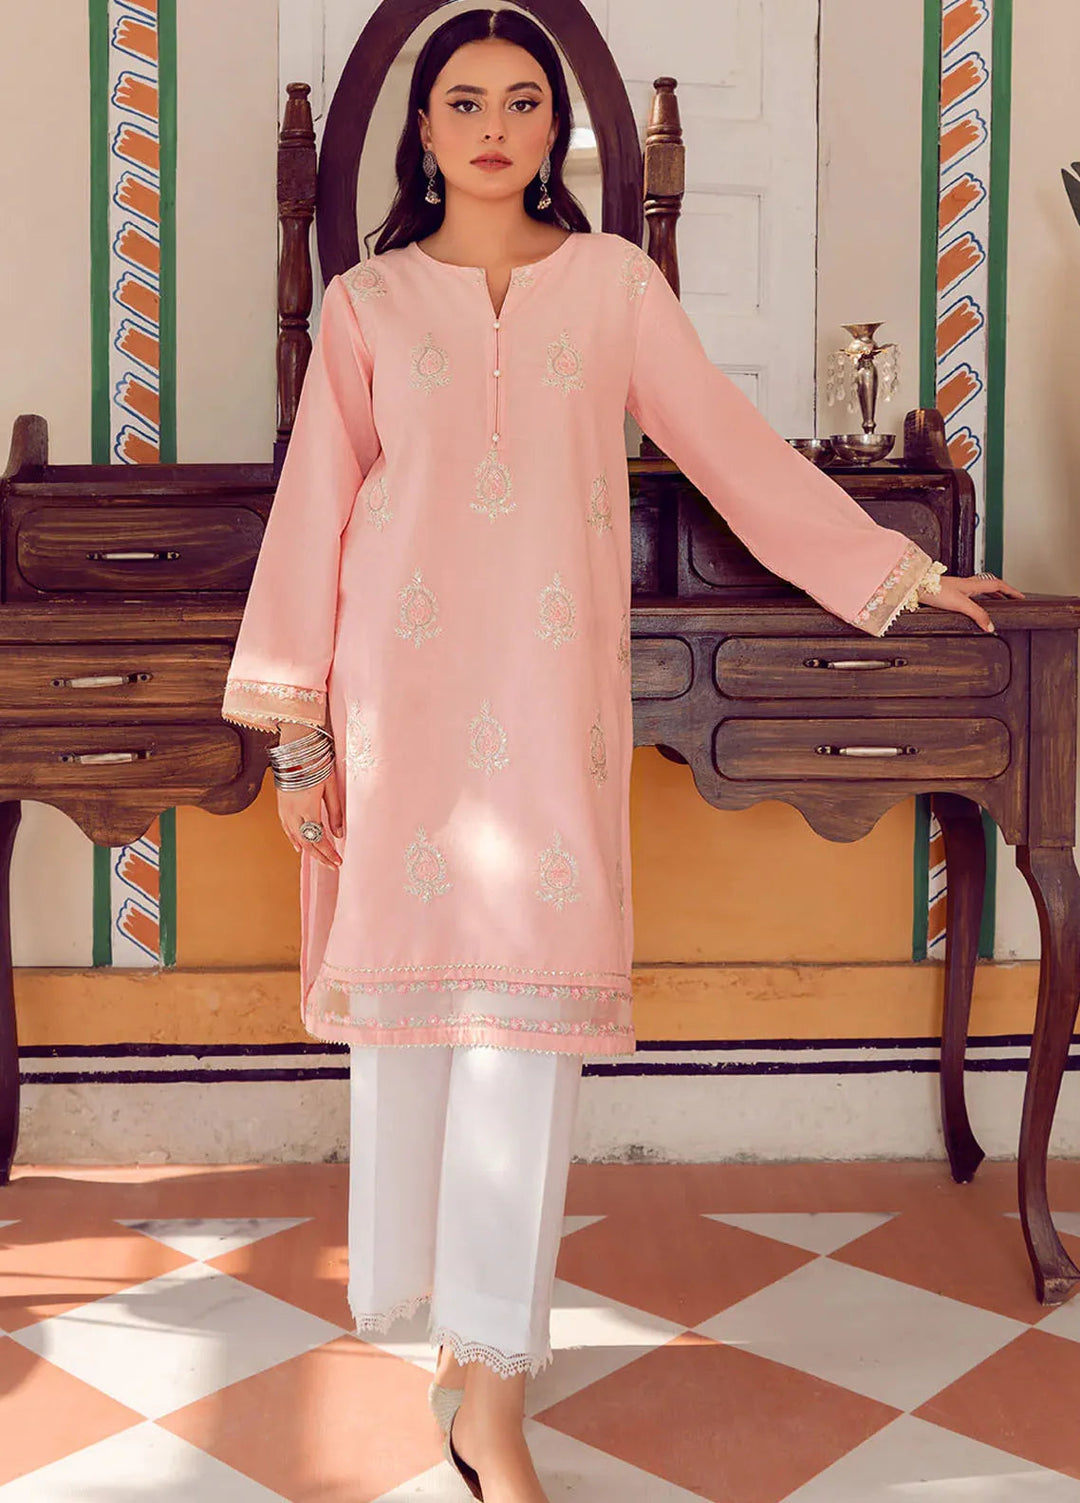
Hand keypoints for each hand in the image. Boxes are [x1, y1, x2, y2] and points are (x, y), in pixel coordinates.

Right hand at [274, 722, 343, 869]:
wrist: (296, 745)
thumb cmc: (317, 762)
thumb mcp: (331, 786)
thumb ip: (336, 812)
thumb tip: (340, 835)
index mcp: (307, 807)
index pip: (319, 839)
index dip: (328, 853)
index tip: (339, 862)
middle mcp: (293, 812)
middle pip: (307, 842)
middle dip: (320, 856)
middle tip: (332, 865)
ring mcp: (284, 809)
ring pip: (295, 837)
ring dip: (309, 850)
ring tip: (320, 859)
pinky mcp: (281, 804)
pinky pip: (286, 828)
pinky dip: (294, 839)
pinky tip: (299, 846)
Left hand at [918, 573, 1024, 632]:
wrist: (915, 587)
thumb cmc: (934, 590)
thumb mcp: (960, 604)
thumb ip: (977, 614)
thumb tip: (990, 626)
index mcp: (973, 584)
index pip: (998, 586)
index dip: (1011, 591)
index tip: (1021, 597)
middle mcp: (966, 584)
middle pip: (990, 587)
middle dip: (1003, 593)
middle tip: (1012, 601)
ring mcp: (957, 588)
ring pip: (979, 591)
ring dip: (990, 597)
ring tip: (996, 605)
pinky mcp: (948, 594)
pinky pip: (969, 596)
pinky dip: (976, 601)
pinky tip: (972, 609)